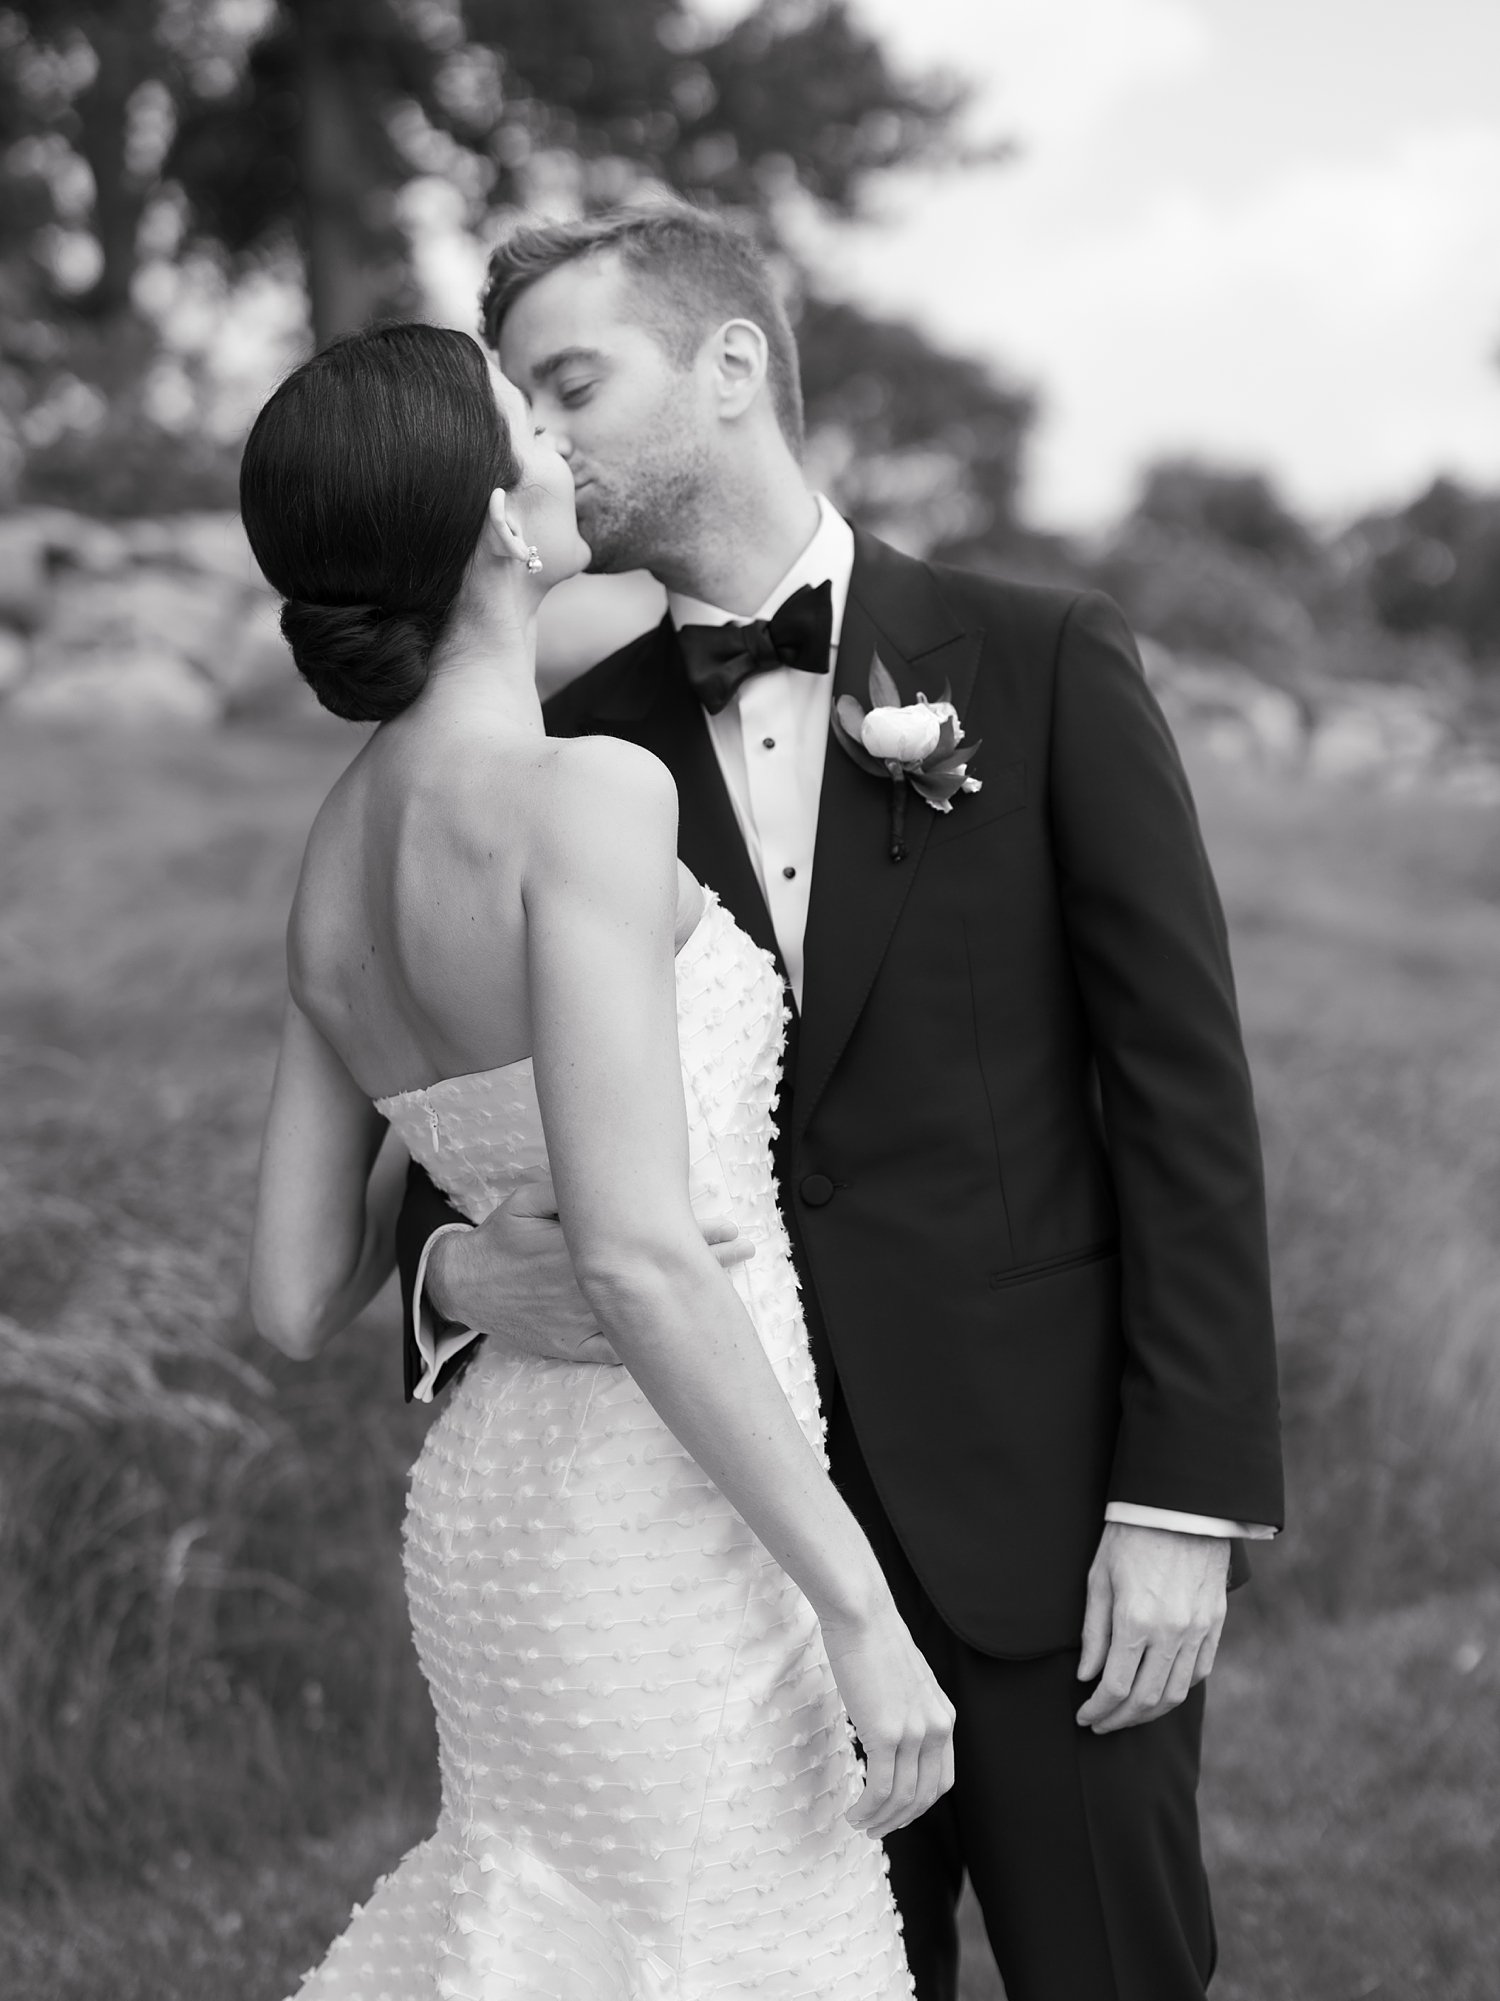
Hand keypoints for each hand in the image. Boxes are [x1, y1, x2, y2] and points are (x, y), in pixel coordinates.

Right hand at [426, 1174, 753, 1365]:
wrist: (466, 1289)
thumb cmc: (501, 1238)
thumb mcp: (527, 1200)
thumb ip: (567, 1190)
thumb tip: (608, 1179)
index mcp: (579, 1250)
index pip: (646, 1240)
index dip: (691, 1232)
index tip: (727, 1226)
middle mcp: (587, 1289)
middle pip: (656, 1278)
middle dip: (705, 1265)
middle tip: (744, 1252)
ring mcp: (583, 1323)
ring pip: (644, 1317)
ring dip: (684, 1304)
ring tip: (725, 1295)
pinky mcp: (576, 1348)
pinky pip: (621, 1351)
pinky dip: (651, 1346)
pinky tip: (684, 1337)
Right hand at [820, 1598, 955, 1841]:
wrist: (861, 1614)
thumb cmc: (873, 1640)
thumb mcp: (905, 1681)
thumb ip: (907, 1710)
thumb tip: (890, 1733)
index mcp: (943, 1716)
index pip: (942, 1779)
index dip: (919, 1804)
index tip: (896, 1813)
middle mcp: (936, 1728)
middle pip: (925, 1796)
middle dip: (900, 1820)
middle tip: (876, 1830)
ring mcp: (913, 1733)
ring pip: (902, 1799)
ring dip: (880, 1820)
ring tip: (860, 1825)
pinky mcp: (886, 1734)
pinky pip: (880, 1789)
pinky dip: (867, 1809)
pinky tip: (853, 1813)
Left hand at [1075, 1522, 1228, 1733]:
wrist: (1179, 1506)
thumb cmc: (1130, 1536)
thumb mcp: (1099, 1579)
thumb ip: (1093, 1632)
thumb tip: (1087, 1676)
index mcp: (1136, 1620)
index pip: (1115, 1687)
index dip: (1097, 1709)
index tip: (1083, 1716)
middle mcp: (1171, 1632)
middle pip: (1146, 1699)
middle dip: (1120, 1719)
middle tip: (1101, 1724)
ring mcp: (1198, 1630)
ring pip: (1177, 1693)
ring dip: (1150, 1712)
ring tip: (1128, 1714)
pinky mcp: (1215, 1623)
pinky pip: (1199, 1671)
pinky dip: (1179, 1689)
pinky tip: (1161, 1690)